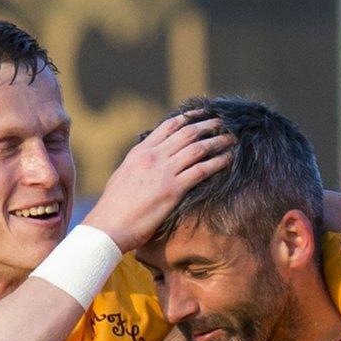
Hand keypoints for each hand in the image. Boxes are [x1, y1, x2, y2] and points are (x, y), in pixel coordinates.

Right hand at [84, 112, 235, 251]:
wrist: (108, 226)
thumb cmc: (114, 207)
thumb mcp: (124, 175)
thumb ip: (138, 164)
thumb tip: (147, 160)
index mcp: (140, 151)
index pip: (169, 126)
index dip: (189, 117)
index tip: (203, 114)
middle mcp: (153, 157)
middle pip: (187, 132)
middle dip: (208, 124)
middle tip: (224, 122)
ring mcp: (163, 172)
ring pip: (197, 148)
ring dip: (218, 141)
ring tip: (232, 138)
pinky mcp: (172, 190)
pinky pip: (201, 171)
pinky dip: (218, 162)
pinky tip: (229, 159)